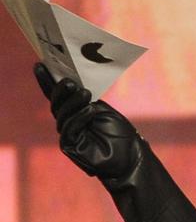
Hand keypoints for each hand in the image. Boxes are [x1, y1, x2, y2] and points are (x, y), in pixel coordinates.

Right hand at [35, 62, 140, 179]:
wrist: (131, 157)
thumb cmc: (120, 134)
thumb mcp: (103, 111)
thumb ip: (86, 100)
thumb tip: (74, 86)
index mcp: (76, 111)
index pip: (58, 95)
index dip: (47, 81)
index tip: (39, 64)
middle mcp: (69, 122)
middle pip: (57, 104)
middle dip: (60, 90)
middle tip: (69, 81)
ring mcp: (68, 134)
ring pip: (62, 115)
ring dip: (73, 102)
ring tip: (84, 92)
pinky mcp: (70, 146)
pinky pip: (70, 129)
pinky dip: (80, 117)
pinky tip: (90, 110)